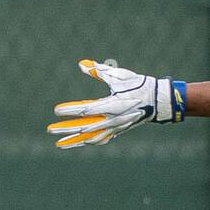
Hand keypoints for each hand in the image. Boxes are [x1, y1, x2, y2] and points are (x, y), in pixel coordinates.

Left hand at [48, 59, 185, 147]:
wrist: (159, 99)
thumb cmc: (139, 85)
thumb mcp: (118, 76)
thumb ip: (98, 71)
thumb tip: (81, 64)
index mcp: (112, 106)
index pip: (85, 110)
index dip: (70, 111)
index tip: (56, 110)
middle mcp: (112, 120)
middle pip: (84, 127)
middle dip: (66, 129)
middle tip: (49, 130)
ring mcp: (115, 127)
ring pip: (91, 138)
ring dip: (75, 142)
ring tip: (60, 144)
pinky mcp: (119, 130)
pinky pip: (101, 139)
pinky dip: (89, 142)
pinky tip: (80, 144)